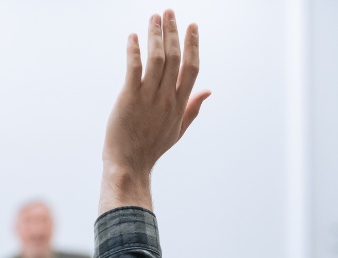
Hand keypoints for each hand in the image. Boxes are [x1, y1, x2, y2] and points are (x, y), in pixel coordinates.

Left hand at [99, 9, 209, 212]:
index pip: (191, 68)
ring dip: (155, 35)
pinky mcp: (129, 97)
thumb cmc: (152, 147)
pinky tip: (133, 37)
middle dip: (173, 32)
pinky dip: (134, 50)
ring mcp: (148, 97)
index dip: (193, 45)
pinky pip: (134, 68)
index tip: (192, 26)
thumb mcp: (178, 130)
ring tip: (154, 17)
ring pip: (157, 58)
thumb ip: (193, 108)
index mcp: (179, 104)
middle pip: (175, 57)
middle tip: (169, 12)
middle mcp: (166, 98)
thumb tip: (208, 92)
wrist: (129, 163)